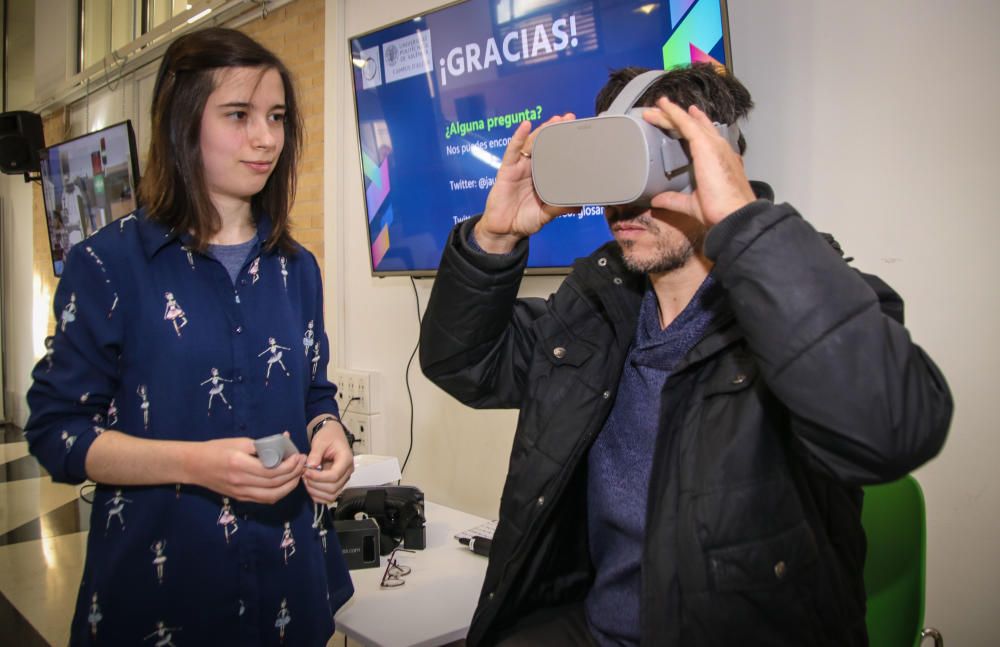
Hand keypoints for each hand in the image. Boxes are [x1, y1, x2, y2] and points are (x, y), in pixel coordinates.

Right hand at [189, 435, 305, 503]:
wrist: (193, 465)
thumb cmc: (216, 449)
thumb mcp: (239, 442)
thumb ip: (262, 445)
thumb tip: (284, 441)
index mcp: (240, 464)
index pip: (272, 471)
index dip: (289, 466)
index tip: (298, 456)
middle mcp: (241, 481)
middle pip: (275, 484)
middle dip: (293, 474)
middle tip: (302, 463)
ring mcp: (240, 492)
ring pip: (272, 496)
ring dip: (289, 486)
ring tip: (297, 474)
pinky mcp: (240, 498)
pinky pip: (264, 499)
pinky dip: (278, 493)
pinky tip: (285, 483)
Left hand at [303, 422, 353, 503]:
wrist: (332, 435)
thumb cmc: (329, 436)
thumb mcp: (320, 441)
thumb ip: (315, 454)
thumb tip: (311, 467)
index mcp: (346, 459)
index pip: (334, 475)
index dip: (319, 477)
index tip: (307, 472)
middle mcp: (347, 472)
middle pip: (333, 488)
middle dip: (315, 484)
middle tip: (304, 475)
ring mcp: (343, 479)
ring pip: (331, 495)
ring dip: (316, 491)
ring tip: (306, 481)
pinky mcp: (337, 484)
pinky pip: (329, 497)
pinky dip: (318, 496)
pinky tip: (310, 486)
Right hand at [475, 115, 578, 252]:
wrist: (504, 230)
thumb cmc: (524, 221)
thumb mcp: (546, 215)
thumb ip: (560, 208)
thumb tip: (579, 205)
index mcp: (544, 178)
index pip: (556, 156)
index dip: (565, 144)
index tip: (578, 133)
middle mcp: (532, 169)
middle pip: (545, 145)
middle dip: (555, 131)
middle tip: (569, 118)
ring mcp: (519, 168)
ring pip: (531, 144)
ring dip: (542, 130)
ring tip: (554, 120)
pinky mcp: (506, 170)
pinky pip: (512, 151)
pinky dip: (518, 137)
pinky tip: (526, 126)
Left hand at [641, 99, 755, 226]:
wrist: (734, 213)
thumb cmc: (721, 210)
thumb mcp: (692, 203)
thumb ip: (674, 199)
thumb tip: (657, 200)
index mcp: (720, 160)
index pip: (707, 136)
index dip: (698, 123)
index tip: (690, 114)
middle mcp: (719, 148)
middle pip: (696, 126)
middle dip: (679, 116)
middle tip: (663, 108)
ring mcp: (714, 144)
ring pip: (688, 122)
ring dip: (671, 114)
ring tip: (655, 107)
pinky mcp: (706, 144)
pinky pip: (686, 123)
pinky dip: (674, 113)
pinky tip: (663, 105)